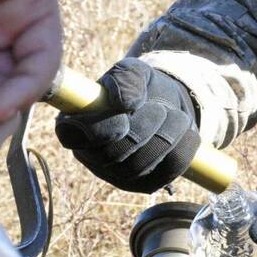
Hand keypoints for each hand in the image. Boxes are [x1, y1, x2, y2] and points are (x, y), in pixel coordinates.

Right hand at [55, 58, 200, 192]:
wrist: (166, 104)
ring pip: (141, 166)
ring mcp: (116, 175)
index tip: (124, 115)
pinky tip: (184, 131)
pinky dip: (182, 147)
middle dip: (143, 129)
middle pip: (112, 155)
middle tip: (159, 109)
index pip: (72, 136)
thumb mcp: (134, 71)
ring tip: (173, 115)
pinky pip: (166, 173)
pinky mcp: (143, 185)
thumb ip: (126, 78)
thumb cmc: (140, 88)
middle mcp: (90, 155)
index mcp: (75, 125)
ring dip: (166, 135)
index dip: (99, 129)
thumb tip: (124, 102)